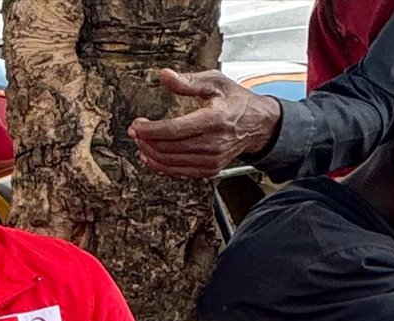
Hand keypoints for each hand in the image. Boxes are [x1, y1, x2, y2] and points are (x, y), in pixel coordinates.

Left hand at [128, 68, 282, 177]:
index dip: (149, 129)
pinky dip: (161, 166)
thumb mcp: (215, 82)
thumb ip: (188, 81)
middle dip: (145, 140)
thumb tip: (165, 75)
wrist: (258, 123)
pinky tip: (151, 157)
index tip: (136, 124)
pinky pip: (179, 172)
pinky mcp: (210, 169)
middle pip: (168, 147)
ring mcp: (212, 159)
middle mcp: (213, 143)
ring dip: (150, 154)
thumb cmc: (236, 101)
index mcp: (214, 119)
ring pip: (170, 162)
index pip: (173, 129)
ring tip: (140, 142)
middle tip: (135, 131)